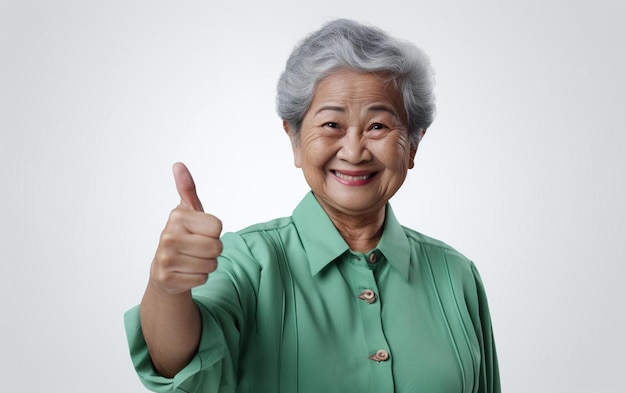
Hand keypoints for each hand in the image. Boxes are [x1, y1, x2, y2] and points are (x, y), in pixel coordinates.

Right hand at [149, 162, 222, 294]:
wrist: (164, 268)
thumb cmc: (183, 236)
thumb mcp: (188, 212)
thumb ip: (187, 189)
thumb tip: (179, 165)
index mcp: (177, 217)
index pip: (218, 228)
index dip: (214, 233)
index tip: (201, 232)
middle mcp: (167, 237)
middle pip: (217, 248)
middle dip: (213, 250)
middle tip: (198, 248)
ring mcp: (165, 259)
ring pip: (211, 265)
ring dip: (207, 264)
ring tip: (192, 259)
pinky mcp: (167, 279)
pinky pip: (202, 279)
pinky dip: (199, 277)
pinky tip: (186, 271)